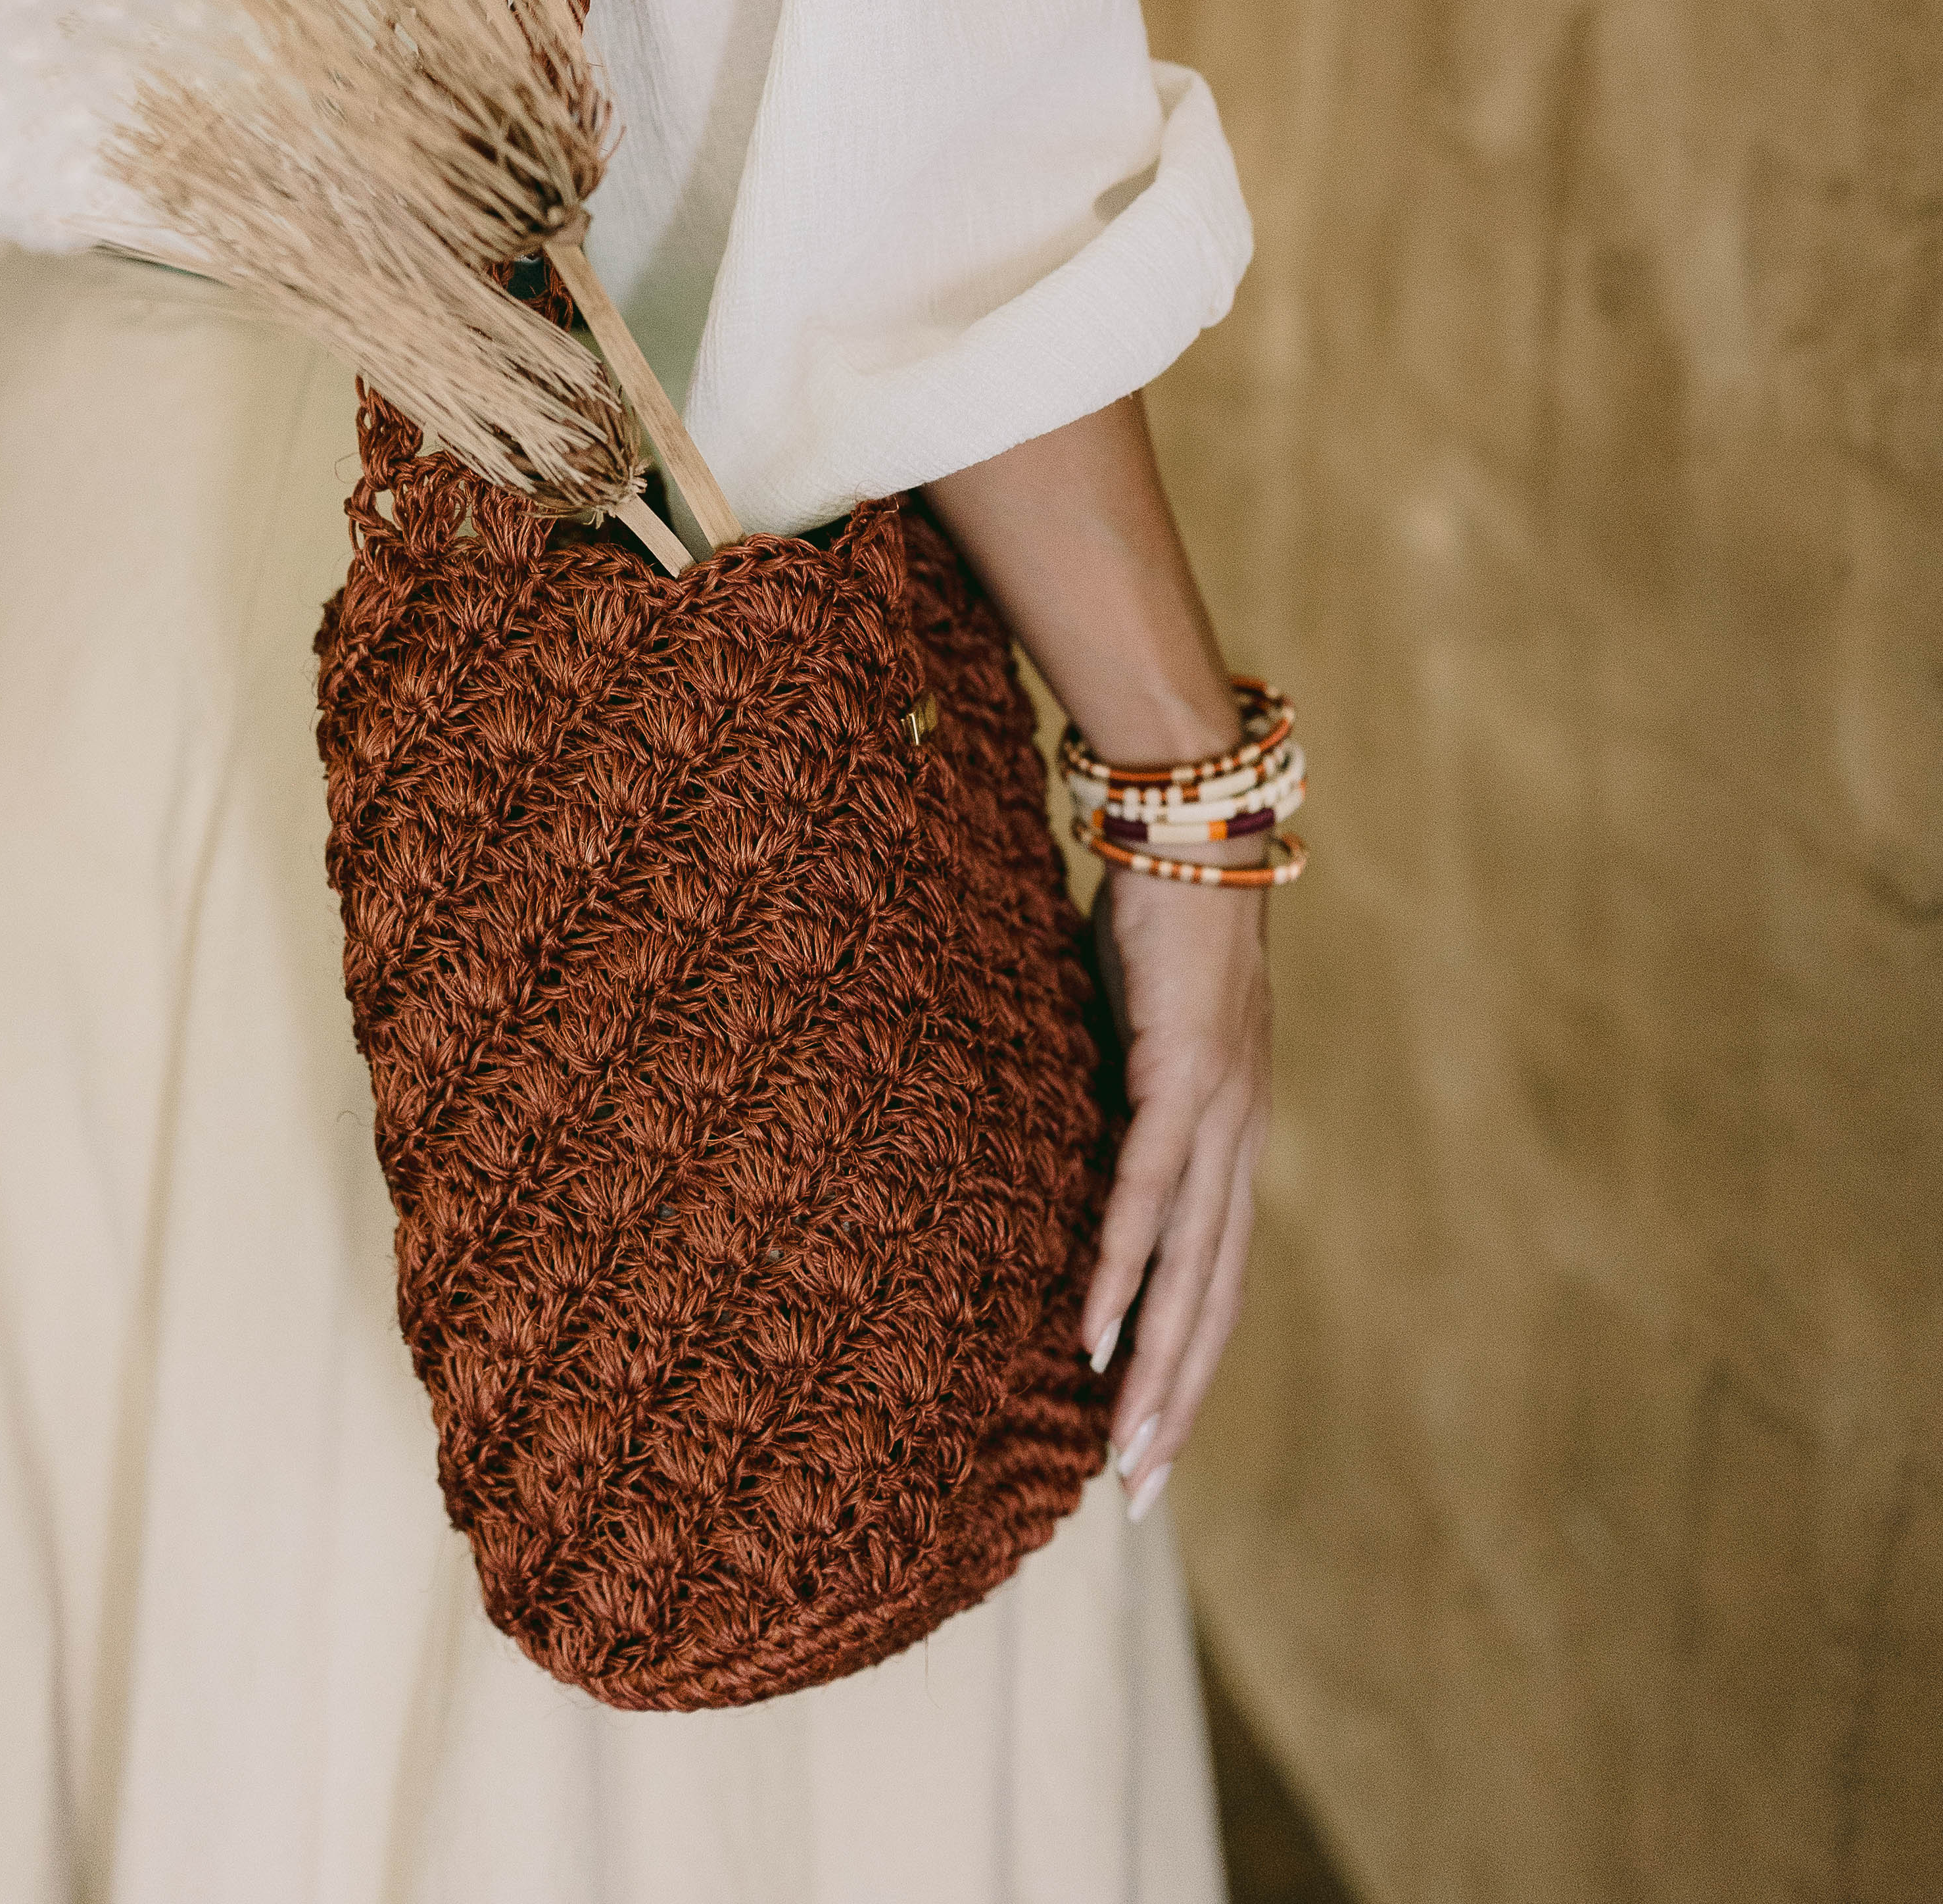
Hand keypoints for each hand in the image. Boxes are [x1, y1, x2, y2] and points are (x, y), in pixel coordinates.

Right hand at [1082, 871, 1272, 1515]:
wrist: (1191, 821)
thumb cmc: (1157, 916)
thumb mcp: (1135, 1027)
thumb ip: (1120, 1091)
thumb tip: (1071, 1137)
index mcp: (1236, 1130)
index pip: (1221, 1274)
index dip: (1193, 1360)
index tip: (1156, 1439)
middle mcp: (1243, 1137)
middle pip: (1218, 1299)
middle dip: (1180, 1403)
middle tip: (1142, 1494)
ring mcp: (1220, 1112)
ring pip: (1196, 1269)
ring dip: (1158, 1366)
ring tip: (1125, 1448)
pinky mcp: (1183, 1076)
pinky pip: (1147, 1191)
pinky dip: (1124, 1267)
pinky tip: (1096, 1330)